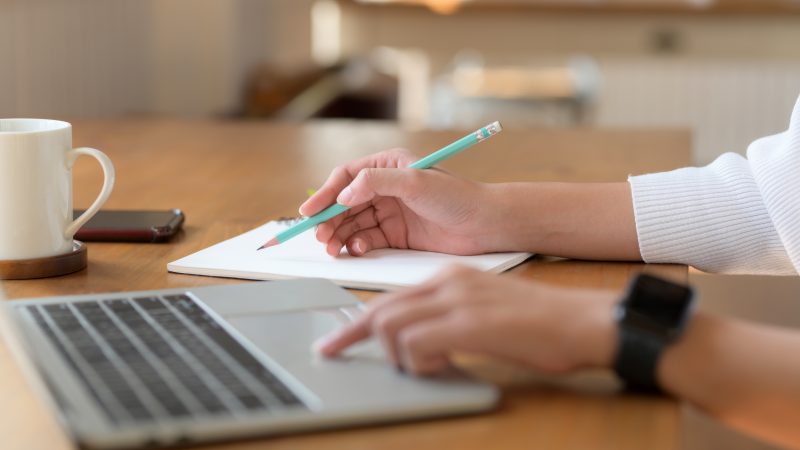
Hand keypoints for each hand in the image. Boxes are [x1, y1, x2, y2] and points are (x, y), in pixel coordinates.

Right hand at [299, 148, 501, 256]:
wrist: (485, 225)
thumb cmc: (457, 197)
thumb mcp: (415, 182)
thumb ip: (377, 182)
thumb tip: (344, 194)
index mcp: (388, 166)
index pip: (346, 177)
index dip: (324, 194)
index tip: (309, 212)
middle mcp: (386, 188)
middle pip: (345, 203)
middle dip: (329, 219)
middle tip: (319, 237)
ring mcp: (390, 212)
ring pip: (352, 223)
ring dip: (339, 235)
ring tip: (332, 248)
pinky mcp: (396, 235)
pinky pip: (367, 240)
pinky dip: (357, 246)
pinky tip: (357, 250)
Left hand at [314, 265, 617, 375]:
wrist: (580, 321)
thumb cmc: (537, 323)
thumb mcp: (482, 310)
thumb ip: (447, 317)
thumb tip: (414, 341)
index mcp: (449, 276)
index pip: (390, 296)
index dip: (358, 319)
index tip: (338, 337)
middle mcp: (447, 281)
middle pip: (380, 308)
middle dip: (350, 333)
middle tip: (331, 353)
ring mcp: (457, 300)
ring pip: (390, 324)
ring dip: (396, 354)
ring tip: (424, 365)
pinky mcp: (468, 323)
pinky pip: (415, 342)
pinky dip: (417, 361)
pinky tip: (441, 364)